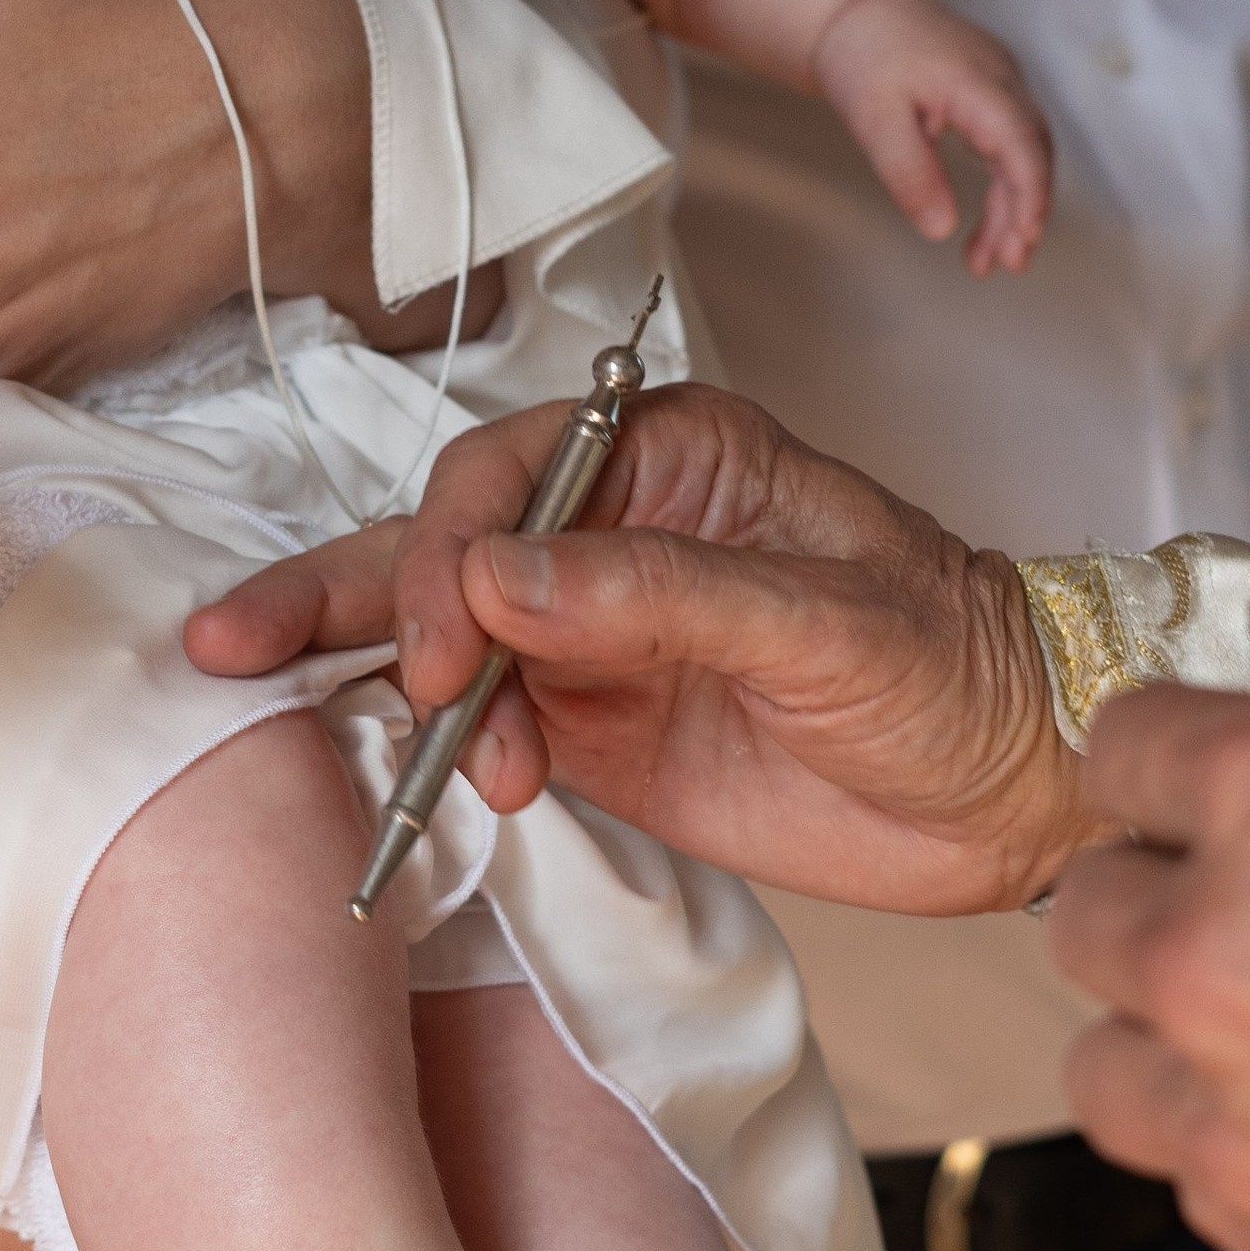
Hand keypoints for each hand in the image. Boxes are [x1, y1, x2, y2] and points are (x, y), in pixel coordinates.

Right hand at [186, 381, 1104, 910]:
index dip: (455, 555)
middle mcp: (611, 536)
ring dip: (390, 689)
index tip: (459, 648)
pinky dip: (445, 759)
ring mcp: (594, 638)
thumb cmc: (954, 665)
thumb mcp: (824, 620)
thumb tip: (501, 580)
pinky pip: (485, 733)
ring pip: (442, 642)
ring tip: (355, 748)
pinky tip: (455, 787)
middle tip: (234, 648)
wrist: (1016, 792)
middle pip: (438, 547)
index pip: (508, 478)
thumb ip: (660, 596)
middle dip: (341, 595)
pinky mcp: (595, 733)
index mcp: (668, 458)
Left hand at [811, 0, 1052, 274]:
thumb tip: (942, 228)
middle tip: (1006, 264)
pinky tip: (988, 222)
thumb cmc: (863, 52)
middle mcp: (1001, 77)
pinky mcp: (992, 91)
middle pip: (1033, 153)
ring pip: (1025, 152)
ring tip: (988, 259)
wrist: (857, 6)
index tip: (1025, 239)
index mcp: (975, 80)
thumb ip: (910, 174)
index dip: (1030, 195)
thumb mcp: (874, 120)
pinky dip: (1004, 186)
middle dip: (1024, 213)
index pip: (1021, 142)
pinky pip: (1012, 143)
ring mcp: (1001, 81)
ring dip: (1013, 207)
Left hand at [1049, 686, 1249, 1250]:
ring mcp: (1227, 1105)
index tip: (1184, 796)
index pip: (1126, 749)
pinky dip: (1241, 1162)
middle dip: (1155, 913)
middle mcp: (1220, 946)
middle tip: (1238, 927)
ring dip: (1168, 1051)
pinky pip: (1193, 1185)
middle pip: (1087, 914)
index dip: (1162, 774)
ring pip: (1107, 1066)